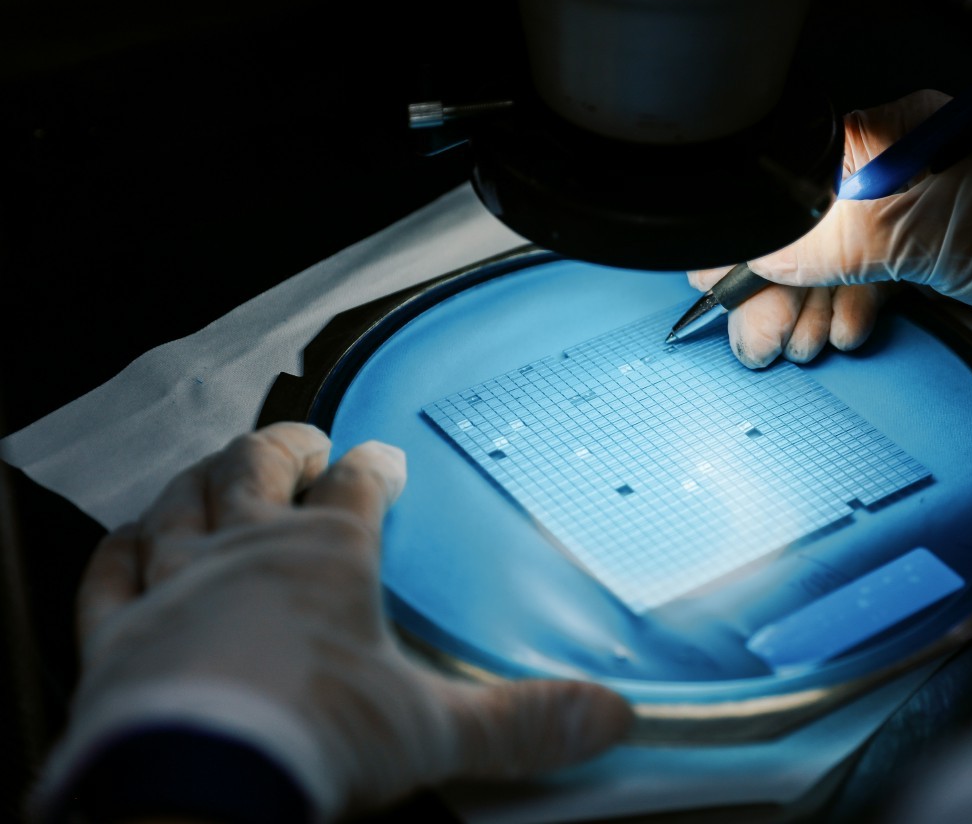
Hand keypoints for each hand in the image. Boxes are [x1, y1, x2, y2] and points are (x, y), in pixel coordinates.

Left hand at [38, 423, 632, 819]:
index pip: (357, 487)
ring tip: (219, 469)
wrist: (197, 787)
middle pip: (258, 467)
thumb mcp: (435, 733)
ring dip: (203, 480)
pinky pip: (108, 573)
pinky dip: (120, 550)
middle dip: (283, 447)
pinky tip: (128, 542)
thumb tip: (604, 718)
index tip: (385, 462)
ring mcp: (173, 584)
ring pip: (182, 503)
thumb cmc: (312, 739)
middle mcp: (246, 551)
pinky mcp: (114, 634)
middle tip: (302, 443)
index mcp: (327, 557)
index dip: (374, 467)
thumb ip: (523, 722)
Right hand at [737, 90, 971, 363]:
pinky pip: (862, 278)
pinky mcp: (927, 249)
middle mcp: (890, 167)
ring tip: (798, 343)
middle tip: (761, 335)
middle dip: (773, 286)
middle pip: (798, 223)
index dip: (749, 232)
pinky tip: (843, 330)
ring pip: (827, 258)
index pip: (786, 177)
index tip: (720, 278)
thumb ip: (841, 240)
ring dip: (807, 306)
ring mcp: (908, 210)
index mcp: (886, 136)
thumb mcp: (932, 231)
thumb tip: (766, 254)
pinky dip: (846, 306)